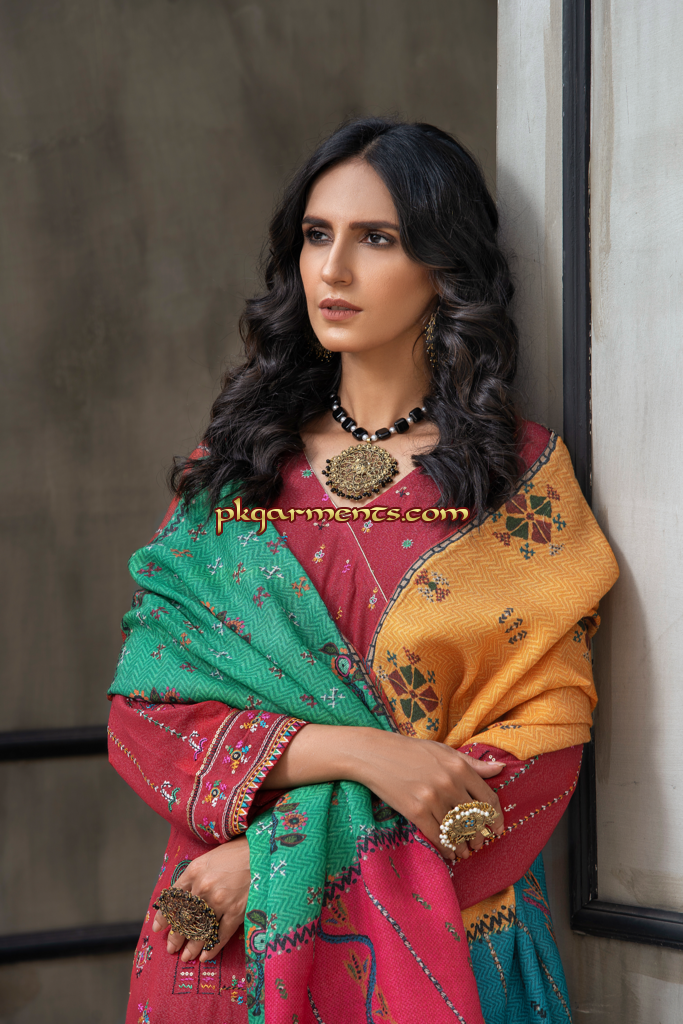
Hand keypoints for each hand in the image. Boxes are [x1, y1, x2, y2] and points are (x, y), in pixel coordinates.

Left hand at [152, 835, 249, 961]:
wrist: (263, 852)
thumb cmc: (237, 852)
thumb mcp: (209, 858)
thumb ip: (195, 876)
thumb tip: (183, 896)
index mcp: (194, 871)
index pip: (173, 898)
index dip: (165, 916)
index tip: (158, 928)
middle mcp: (203, 887)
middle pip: (184, 918)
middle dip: (176, 936)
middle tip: (171, 948)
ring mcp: (220, 901)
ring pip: (200, 929)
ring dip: (191, 946)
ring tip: (186, 956)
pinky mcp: (236, 911)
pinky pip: (220, 934)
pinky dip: (212, 947)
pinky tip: (205, 956)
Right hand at [353, 733, 504, 859]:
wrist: (374, 754)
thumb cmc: (410, 751)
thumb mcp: (444, 751)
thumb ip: (472, 763)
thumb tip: (500, 769)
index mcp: (459, 767)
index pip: (488, 799)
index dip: (496, 818)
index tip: (497, 828)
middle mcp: (449, 783)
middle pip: (475, 819)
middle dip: (480, 835)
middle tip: (480, 842)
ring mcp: (432, 798)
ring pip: (458, 830)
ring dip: (464, 845)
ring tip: (466, 851)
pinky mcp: (415, 811)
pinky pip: (439, 837)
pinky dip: (447, 848)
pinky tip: (450, 852)